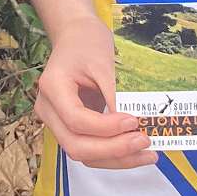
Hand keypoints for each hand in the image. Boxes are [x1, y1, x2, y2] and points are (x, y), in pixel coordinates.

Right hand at [35, 17, 154, 169]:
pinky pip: (89, 148)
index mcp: (52, 88)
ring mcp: (57, 122)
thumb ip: (114, 94)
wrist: (76, 36)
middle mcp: (48, 110)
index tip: (134, 121)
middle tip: (144, 141)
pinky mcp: (71, 128)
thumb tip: (133, 125)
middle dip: (112, 150)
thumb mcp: (103, 62)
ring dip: (116, 159)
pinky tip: (136, 151)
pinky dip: (112, 154)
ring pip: (83, 153)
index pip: (76, 119)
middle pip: (75, 145)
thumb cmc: (87, 43)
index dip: (106, 127)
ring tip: (148, 154)